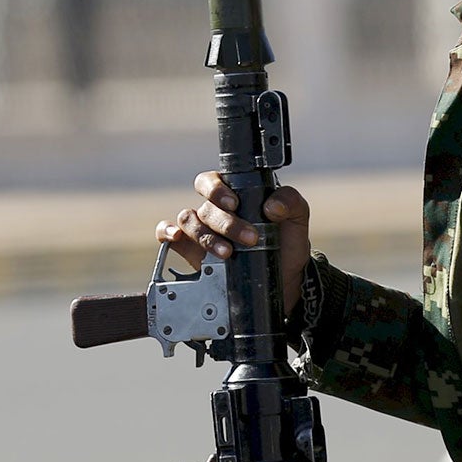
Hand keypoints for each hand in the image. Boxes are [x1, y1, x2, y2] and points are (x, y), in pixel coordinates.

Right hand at [155, 172, 310, 305]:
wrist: (284, 280)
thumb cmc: (286, 244)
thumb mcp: (296, 220)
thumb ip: (290, 202)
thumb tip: (271, 205)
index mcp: (233, 195)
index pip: (211, 181)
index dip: (216, 189)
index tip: (234, 203)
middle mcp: (213, 211)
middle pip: (204, 207)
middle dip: (225, 223)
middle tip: (248, 238)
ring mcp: (199, 231)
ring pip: (187, 221)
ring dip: (205, 236)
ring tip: (228, 253)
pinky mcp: (191, 252)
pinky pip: (167, 236)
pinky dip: (166, 233)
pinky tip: (176, 237)